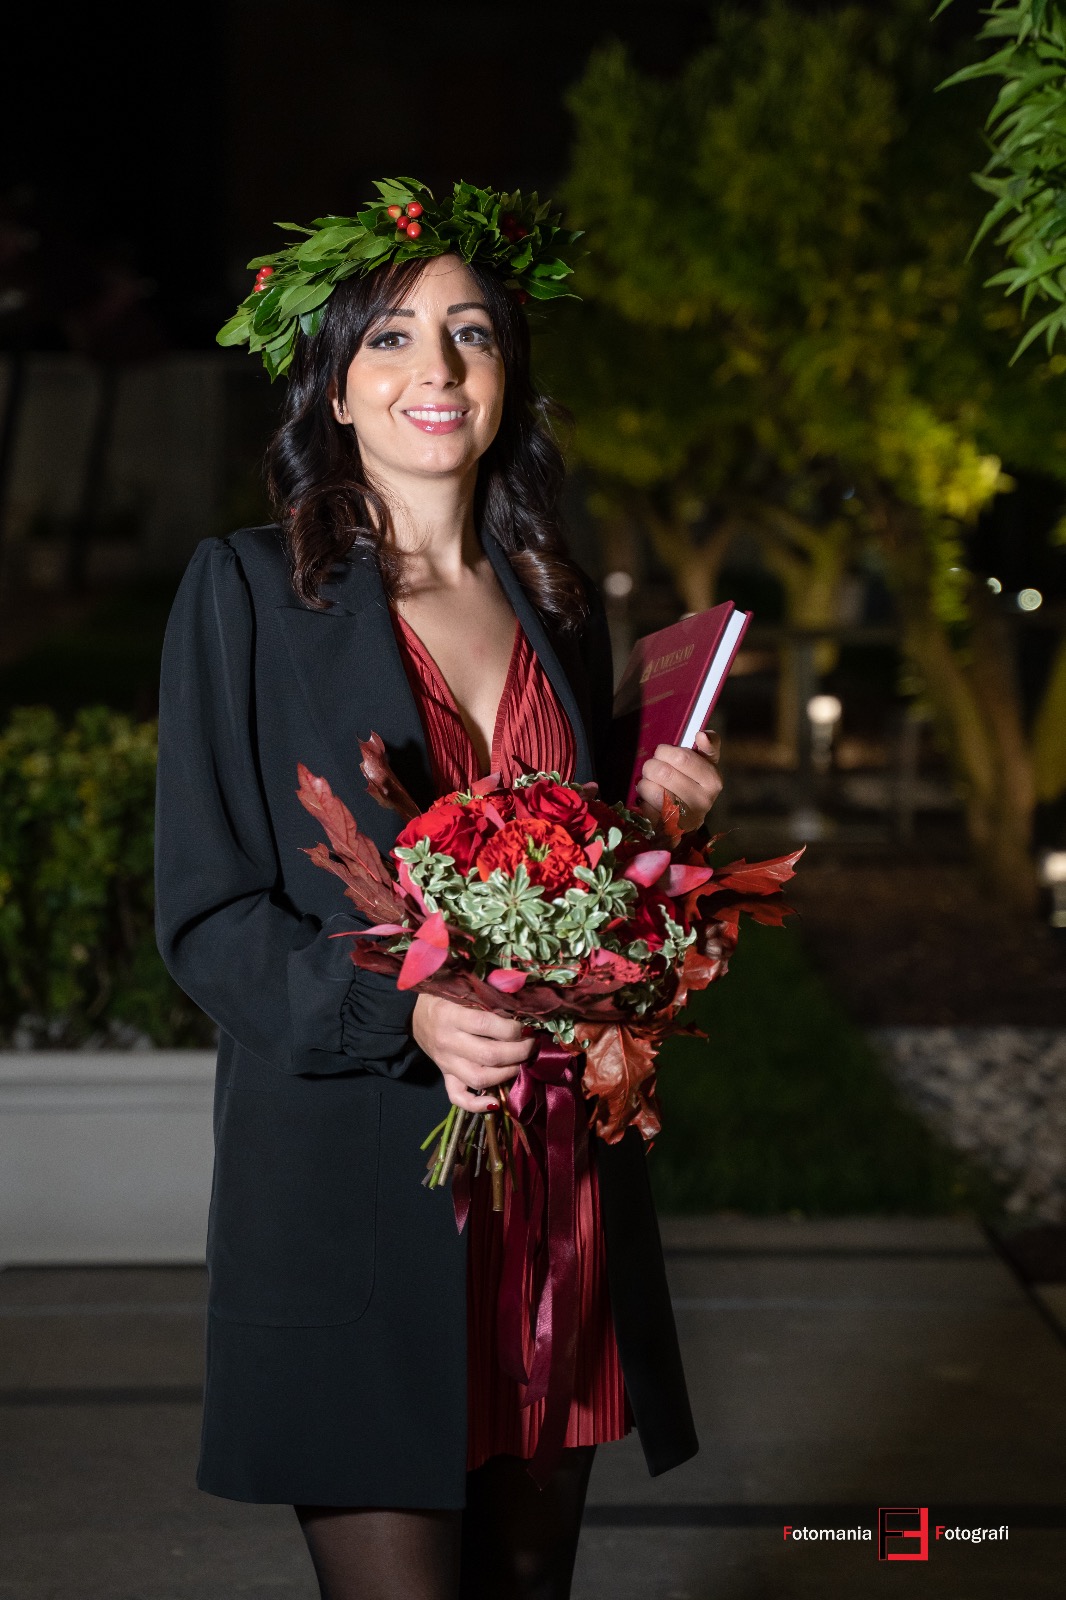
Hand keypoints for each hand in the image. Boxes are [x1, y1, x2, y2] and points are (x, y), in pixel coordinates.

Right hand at [412, 993, 532, 1111]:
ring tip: (522, 1062)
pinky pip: (458, 1097)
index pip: (487, 1026)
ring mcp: (446, 1062)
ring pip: (479, 1078)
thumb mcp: (462, 989)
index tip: (526, 1025)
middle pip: (489, 1055)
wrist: (414, 1014)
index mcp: (450, 1015)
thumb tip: (521, 1005)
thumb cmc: (444, 996)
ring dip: (507, 1073)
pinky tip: (495, 1103)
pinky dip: (477, 1104)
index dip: (513, 1028)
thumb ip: (487, 996)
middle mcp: (448, 1041)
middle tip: (532, 1044)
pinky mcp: (445, 1076)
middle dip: (519, 1052)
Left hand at [636, 728, 722, 830]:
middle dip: (651, 766)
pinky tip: (649, 801)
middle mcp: (702, 800)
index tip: (662, 753)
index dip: (665, 752)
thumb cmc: (693, 783)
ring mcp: (684, 818)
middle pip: (662, 772)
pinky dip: (642, 800)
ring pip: (650, 789)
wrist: (687, 820)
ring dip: (644, 783)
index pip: (681, 757)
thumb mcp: (705, 763)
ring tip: (651, 784)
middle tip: (653, 768)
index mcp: (712, 780)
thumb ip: (709, 745)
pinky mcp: (667, 830)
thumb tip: (702, 734)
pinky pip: (643, 807)